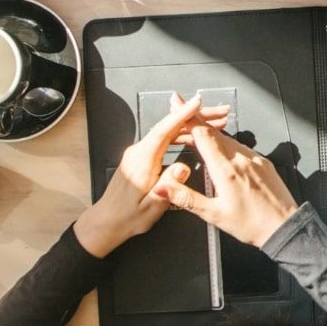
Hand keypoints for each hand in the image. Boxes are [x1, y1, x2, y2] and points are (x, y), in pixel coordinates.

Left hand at [73, 93, 231, 257]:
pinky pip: (165, 138)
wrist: (106, 222)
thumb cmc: (127, 217)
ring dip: (192, 125)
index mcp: (141, 161)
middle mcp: (139, 152)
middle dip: (196, 116)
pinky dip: (183, 134)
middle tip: (221, 114)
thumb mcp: (151, 207)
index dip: (181, 115)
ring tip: (216, 123)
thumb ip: (167, 186)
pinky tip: (196, 136)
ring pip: (169, 131)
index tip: (197, 103)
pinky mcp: (143, 156)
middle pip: (170, 126)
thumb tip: (183, 168)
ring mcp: (140, 152)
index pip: (163, 131)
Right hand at [153, 123, 299, 247]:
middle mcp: (242, 159)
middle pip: (214, 133)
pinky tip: (221, 150)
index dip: (188, 118)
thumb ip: (186, 198)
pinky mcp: (264, 162)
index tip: (177, 103)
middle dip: (196, 121)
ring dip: (211, 133)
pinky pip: (241, 147)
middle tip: (181, 111)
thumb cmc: (251, 225)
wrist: (284, 226)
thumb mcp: (213, 214)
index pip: (203, 135)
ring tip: (196, 132)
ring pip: (228, 139)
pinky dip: (227, 143)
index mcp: (227, 170)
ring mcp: (255, 158)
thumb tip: (163, 187)